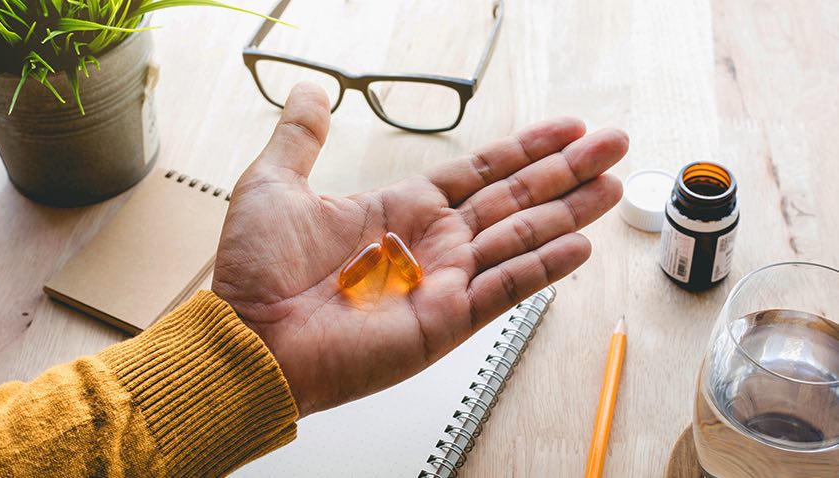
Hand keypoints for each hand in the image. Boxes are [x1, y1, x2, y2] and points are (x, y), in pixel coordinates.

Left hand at [212, 83, 626, 416]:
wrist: (247, 335)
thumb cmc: (255, 271)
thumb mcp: (276, 183)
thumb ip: (302, 136)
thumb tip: (311, 92)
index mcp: (401, 209)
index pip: (480, 172)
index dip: (525, 149)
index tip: (566, 129)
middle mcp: (431, 244)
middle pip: (514, 198)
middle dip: (566, 170)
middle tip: (614, 144)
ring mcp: (443, 282)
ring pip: (521, 238)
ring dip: (568, 211)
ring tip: (612, 185)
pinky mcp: (445, 320)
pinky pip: (504, 288)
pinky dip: (543, 267)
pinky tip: (579, 244)